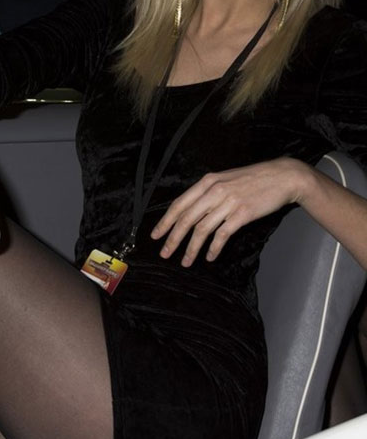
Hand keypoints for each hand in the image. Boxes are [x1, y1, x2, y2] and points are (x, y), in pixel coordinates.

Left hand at [150, 158, 309, 265]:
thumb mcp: (226, 179)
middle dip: (173, 238)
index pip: (179, 204)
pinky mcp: (242, 214)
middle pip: (186, 219)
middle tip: (164, 253)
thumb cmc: (253, 179)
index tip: (156, 235)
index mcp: (207, 182)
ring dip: (191, 248)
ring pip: (201, 229)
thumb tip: (191, 211)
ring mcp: (228, 202)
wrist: (282, 177)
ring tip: (185, 261)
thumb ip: (208, 192)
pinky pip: (222, 235)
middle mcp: (214, 191)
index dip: (166, 221)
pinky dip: (213, 248)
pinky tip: (209, 257)